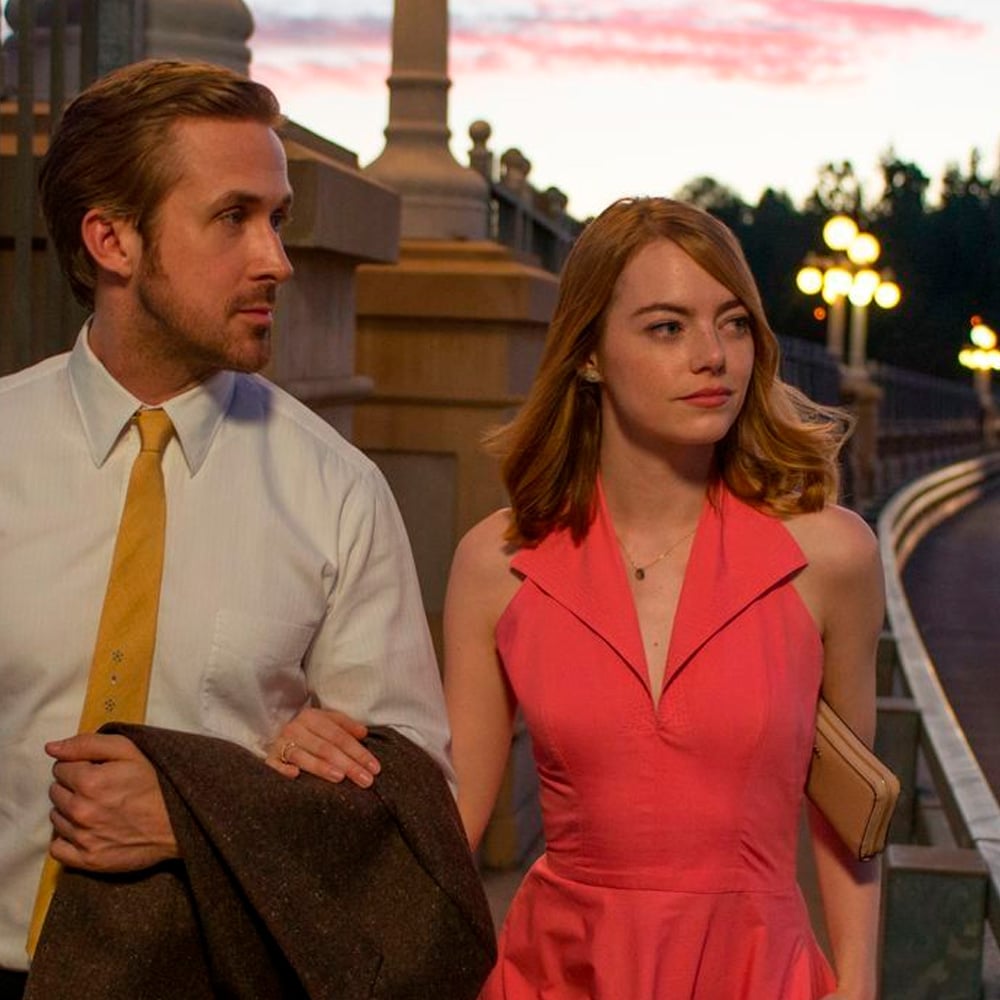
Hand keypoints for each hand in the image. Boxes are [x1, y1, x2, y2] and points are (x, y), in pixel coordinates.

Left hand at [45, 733, 178, 871]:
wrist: (179, 822)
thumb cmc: (156, 783)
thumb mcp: (129, 751)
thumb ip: (87, 744)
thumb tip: (51, 748)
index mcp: (89, 781)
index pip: (60, 767)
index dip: (79, 765)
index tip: (97, 769)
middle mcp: (81, 810)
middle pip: (56, 792)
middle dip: (73, 787)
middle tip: (99, 788)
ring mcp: (83, 837)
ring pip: (56, 818)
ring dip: (70, 811)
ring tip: (97, 807)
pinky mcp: (88, 860)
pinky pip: (57, 848)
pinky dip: (67, 838)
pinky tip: (87, 829)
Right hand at [265, 707, 380, 787]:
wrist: (274, 733)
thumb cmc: (308, 731)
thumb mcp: (326, 722)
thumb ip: (346, 726)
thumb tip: (364, 733)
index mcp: (312, 717)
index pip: (340, 737)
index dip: (359, 752)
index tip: (374, 767)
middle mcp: (295, 729)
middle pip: (326, 748)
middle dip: (348, 765)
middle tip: (366, 780)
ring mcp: (280, 744)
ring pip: (304, 757)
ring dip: (321, 767)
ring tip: (340, 778)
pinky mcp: (268, 759)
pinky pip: (275, 765)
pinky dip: (284, 769)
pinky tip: (295, 776)